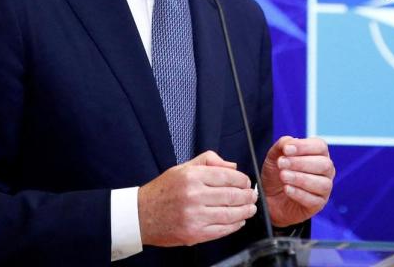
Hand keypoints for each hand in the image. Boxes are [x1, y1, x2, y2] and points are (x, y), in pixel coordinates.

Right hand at [138, 151, 257, 246]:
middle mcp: (194, 196)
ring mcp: (195, 216)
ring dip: (245, 211)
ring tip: (250, 208)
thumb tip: (233, 166)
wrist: (140, 216)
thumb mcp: (182, 168)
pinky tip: (239, 221)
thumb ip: (209, 161)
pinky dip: (234, 226)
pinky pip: (222, 230)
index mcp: (192, 177)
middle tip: (253, 196)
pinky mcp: (194, 234)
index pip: (228, 177)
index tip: (247, 182)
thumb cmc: (162, 191)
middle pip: (232, 195)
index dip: (243, 180)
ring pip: (230, 214)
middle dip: (247, 196)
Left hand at [261, 136, 334, 227]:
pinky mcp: (318, 204)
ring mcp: (324, 188)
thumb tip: (291, 141)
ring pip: (322, 183)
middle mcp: (326, 170)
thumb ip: (282, 145)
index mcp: (318, 154)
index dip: (304, 147)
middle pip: (324, 164)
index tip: (286, 150)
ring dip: (300, 178)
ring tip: (283, 176)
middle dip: (301, 163)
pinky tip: (286, 189)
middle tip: (281, 164)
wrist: (269, 198)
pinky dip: (299, 193)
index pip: (320, 146)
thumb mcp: (274, 157)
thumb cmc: (276, 174)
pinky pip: (314, 200)